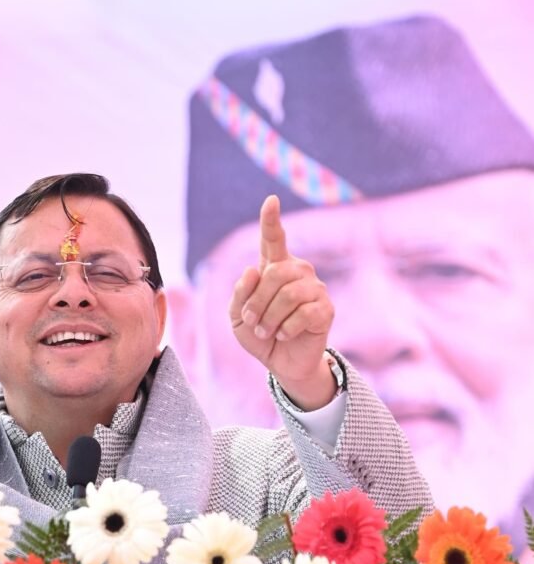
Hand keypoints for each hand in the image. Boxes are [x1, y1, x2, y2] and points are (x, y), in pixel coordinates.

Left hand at [228, 195, 335, 409]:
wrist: (282, 362)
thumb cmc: (260, 334)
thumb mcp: (238, 317)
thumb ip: (239, 294)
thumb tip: (253, 270)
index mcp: (274, 268)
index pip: (272, 239)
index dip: (271, 220)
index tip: (270, 201)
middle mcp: (297, 272)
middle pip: (274, 274)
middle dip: (256, 302)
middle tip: (252, 321)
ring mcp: (314, 289)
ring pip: (288, 295)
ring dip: (270, 318)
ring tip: (267, 331)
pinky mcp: (326, 309)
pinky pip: (303, 314)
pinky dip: (287, 329)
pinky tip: (285, 335)